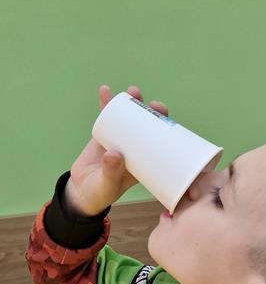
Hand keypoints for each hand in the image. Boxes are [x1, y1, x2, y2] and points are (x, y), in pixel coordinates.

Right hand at [64, 85, 168, 215]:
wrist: (81, 191)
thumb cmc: (101, 192)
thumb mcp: (108, 185)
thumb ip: (111, 172)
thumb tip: (114, 154)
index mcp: (145, 160)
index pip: (161, 141)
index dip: (165, 128)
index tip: (164, 119)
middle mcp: (136, 147)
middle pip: (148, 125)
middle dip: (150, 111)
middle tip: (149, 103)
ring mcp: (121, 138)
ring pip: (129, 117)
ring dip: (131, 102)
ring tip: (132, 91)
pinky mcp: (105, 133)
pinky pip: (107, 116)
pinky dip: (106, 104)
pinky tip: (105, 91)